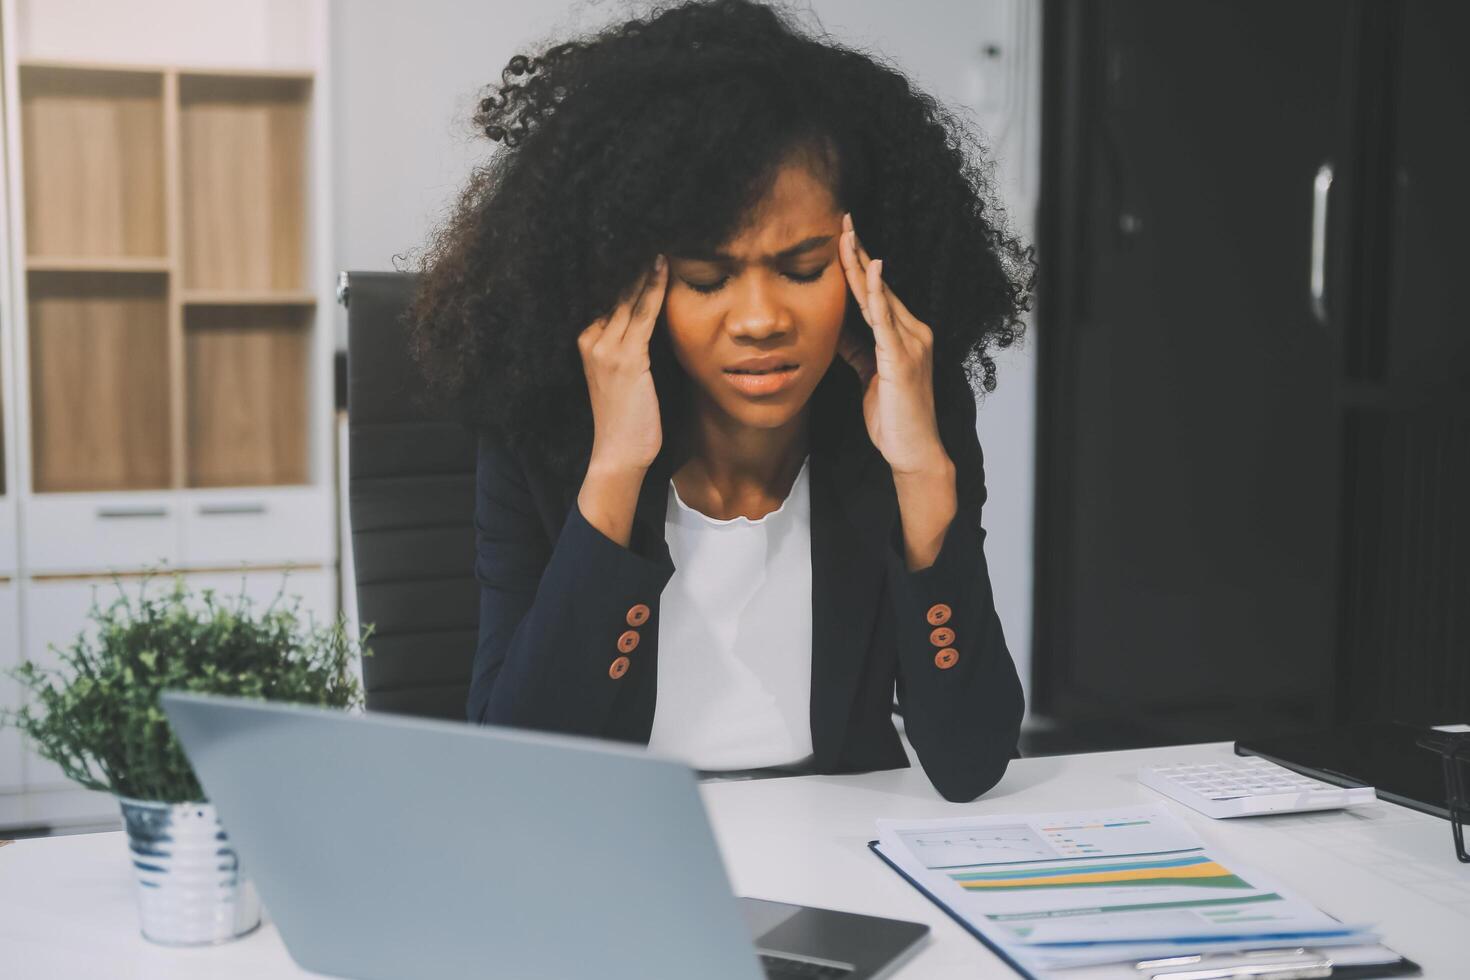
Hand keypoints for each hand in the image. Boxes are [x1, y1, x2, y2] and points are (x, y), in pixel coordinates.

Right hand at [577, 255, 668, 471]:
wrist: (619, 454)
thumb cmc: (629, 417)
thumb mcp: (626, 373)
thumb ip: (632, 342)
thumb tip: (653, 312)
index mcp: (586, 339)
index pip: (604, 292)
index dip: (620, 264)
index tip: (636, 235)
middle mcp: (590, 338)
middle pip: (611, 287)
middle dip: (629, 256)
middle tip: (647, 222)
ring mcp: (605, 348)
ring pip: (626, 295)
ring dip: (643, 264)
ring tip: (658, 234)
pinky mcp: (626, 359)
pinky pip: (642, 314)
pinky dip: (654, 288)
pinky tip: (664, 266)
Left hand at [835, 213, 950, 475]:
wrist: (913, 451)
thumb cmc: (894, 418)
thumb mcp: (869, 377)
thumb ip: (857, 350)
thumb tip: (838, 330)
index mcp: (904, 335)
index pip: (876, 293)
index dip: (858, 264)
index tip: (842, 237)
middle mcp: (912, 332)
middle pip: (878, 286)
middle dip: (858, 252)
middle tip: (842, 219)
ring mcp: (910, 343)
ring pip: (880, 296)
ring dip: (861, 263)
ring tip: (847, 234)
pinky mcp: (902, 358)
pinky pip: (886, 319)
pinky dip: (877, 292)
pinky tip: (869, 269)